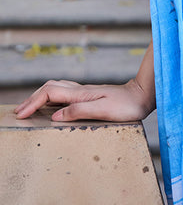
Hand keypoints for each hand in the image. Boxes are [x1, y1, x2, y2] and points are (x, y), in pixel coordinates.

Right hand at [14, 78, 154, 122]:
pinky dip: (50, 97)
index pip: (50, 93)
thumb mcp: (104, 110)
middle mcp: (81, 90)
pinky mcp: (89, 95)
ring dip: (39, 96)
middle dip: (32, 98)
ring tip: (29, 108)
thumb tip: (55, 116)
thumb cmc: (127, 105)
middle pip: (49, 88)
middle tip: (18, 112)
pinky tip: (50, 105)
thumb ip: (79, 111)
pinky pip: (64, 93)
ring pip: (56, 88)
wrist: (143, 95)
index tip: (21, 114)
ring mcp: (84, 92)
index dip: (33, 103)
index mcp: (81, 94)